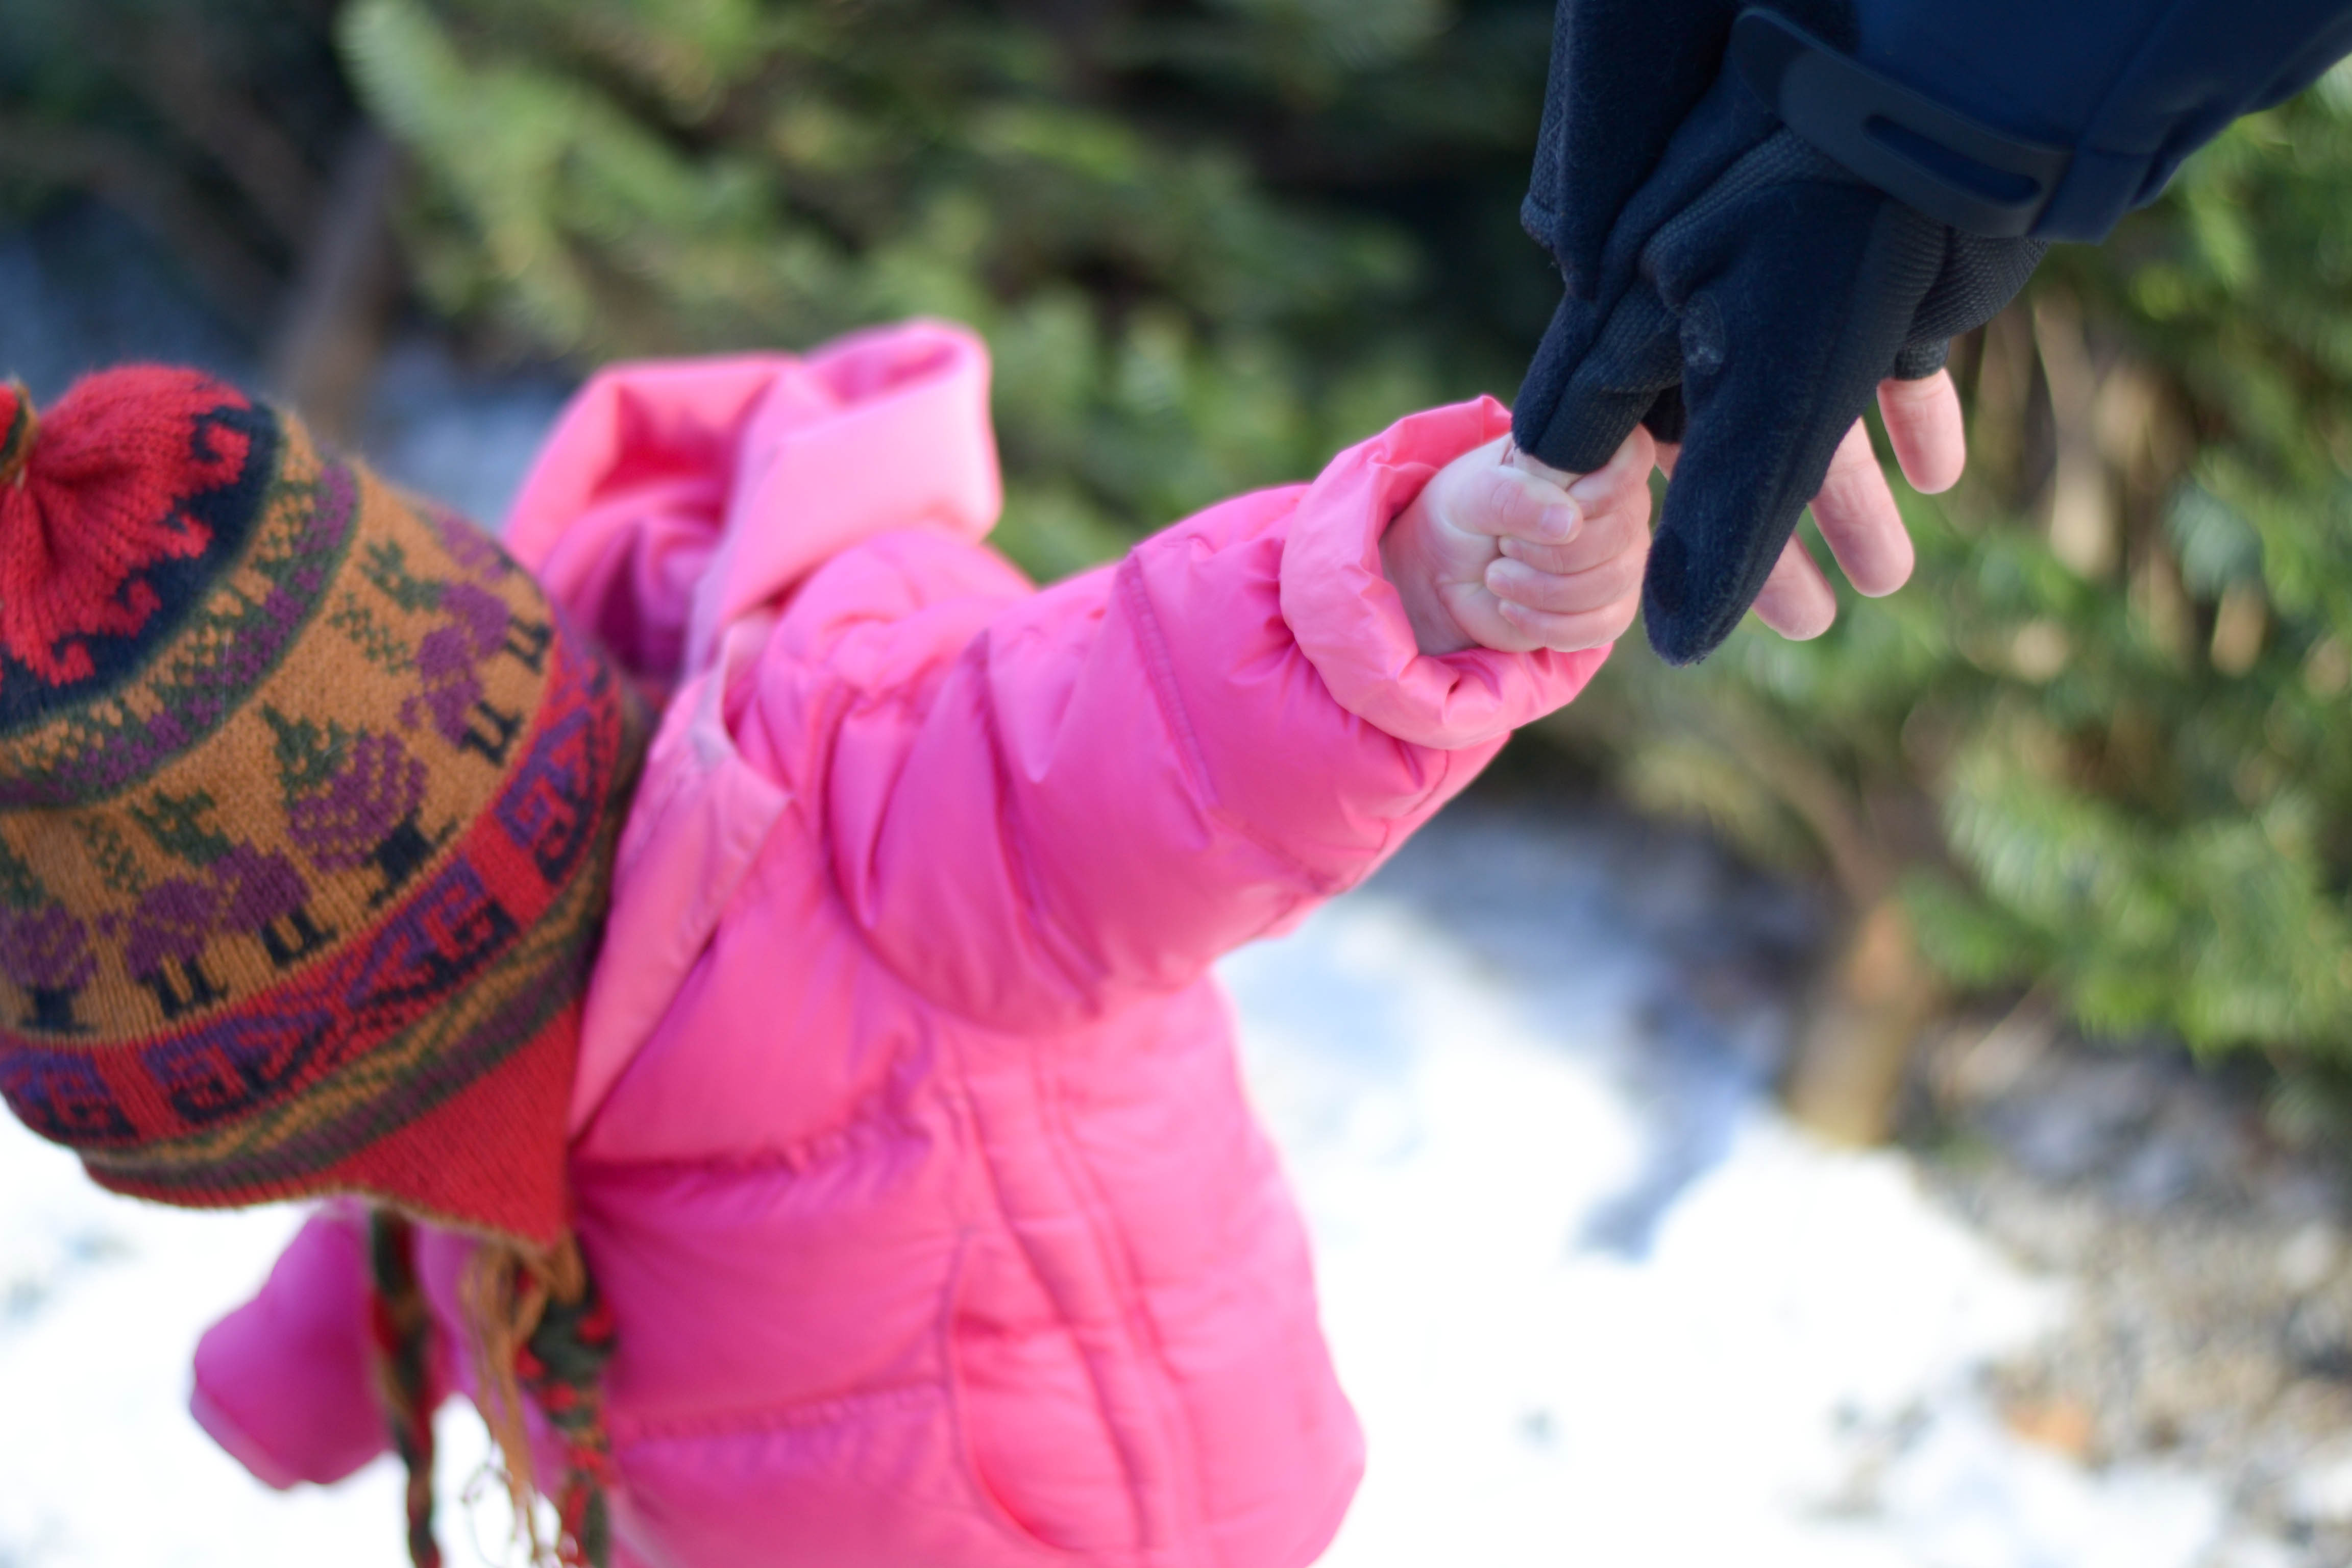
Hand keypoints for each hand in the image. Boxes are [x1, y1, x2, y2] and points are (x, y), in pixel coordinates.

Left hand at [1380, 427, 1655, 656]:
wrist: (1443, 574)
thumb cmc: (1463, 516)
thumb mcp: (1470, 495)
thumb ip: (1513, 496)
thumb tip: (1570, 523)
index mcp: (1590, 456)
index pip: (1633, 458)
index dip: (1595, 490)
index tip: (1541, 505)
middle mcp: (1618, 502)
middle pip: (1621, 530)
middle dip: (1551, 551)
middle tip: (1502, 545)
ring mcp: (1620, 555)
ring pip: (1613, 580)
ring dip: (1544, 589)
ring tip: (1497, 576)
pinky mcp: (1609, 604)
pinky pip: (1606, 624)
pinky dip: (1551, 626)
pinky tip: (1513, 610)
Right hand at [1514, 85, 2041, 664]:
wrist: (1947, 107)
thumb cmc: (1826, 253)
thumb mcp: (1763, 412)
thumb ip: (1715, 531)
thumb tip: (1681, 644)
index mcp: (1640, 325)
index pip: (1599, 446)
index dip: (1618, 524)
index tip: (1637, 593)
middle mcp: (1698, 304)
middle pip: (1713, 448)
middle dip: (1766, 544)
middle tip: (1813, 623)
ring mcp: (1784, 280)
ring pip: (1804, 411)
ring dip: (1851, 497)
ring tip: (1892, 575)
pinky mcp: (1867, 259)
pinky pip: (1879, 351)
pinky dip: (1906, 413)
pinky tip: (1940, 474)